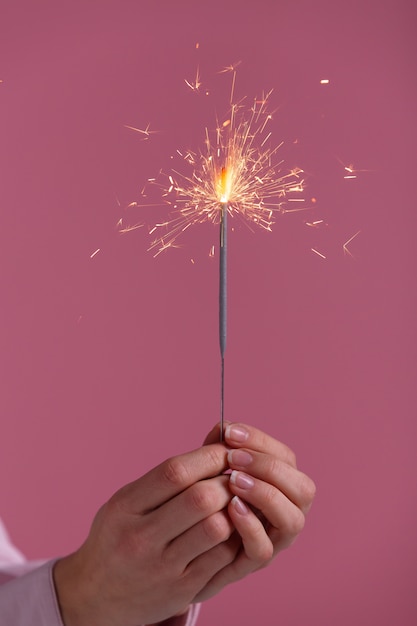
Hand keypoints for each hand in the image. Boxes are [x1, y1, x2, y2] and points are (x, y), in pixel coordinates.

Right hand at [53, 441, 238, 625]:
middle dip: (227, 482)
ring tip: (236, 502)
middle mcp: (140, 537)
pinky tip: (234, 528)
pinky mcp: (182, 590)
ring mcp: (162, 567)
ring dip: (235, 509)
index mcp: (125, 506)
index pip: (174, 472)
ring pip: (216, 528)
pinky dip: (236, 537)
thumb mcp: (128, 501)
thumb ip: (168, 475)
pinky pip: (222, 557)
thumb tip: (219, 438)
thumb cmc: (120, 535)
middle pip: (199, 498)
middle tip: (237, 478)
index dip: (209, 456)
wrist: (97, 596)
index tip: (225, 452)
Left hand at [194, 422, 315, 601]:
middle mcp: (289, 510)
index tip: (230, 432)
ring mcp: (276, 539)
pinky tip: (231, 508)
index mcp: (283, 482)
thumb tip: (223, 427)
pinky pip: (264, 549)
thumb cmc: (208, 495)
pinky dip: (250, 526)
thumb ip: (219, 446)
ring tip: (233, 482)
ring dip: (265, 495)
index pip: (286, 457)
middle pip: (303, 488)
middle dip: (268, 468)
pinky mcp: (255, 561)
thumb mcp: (212, 466)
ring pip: (293, 520)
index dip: (260, 441)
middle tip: (233, 459)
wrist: (187, 539)